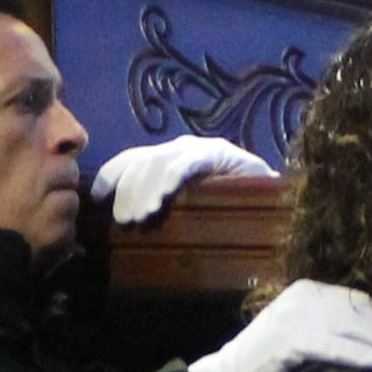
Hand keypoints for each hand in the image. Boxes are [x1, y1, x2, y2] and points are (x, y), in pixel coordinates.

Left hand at [90, 135, 270, 228]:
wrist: (276, 201)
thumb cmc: (226, 212)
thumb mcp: (185, 210)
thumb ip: (159, 208)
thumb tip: (122, 223)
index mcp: (168, 159)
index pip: (130, 159)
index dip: (111, 175)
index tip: (96, 197)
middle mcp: (181, 148)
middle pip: (142, 161)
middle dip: (127, 189)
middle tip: (125, 221)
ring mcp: (201, 149)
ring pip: (160, 161)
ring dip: (145, 189)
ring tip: (139, 217)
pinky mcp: (221, 154)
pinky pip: (190, 162)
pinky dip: (172, 178)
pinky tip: (163, 197)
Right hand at [186, 279, 371, 371]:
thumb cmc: (265, 365)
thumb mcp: (300, 334)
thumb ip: (330, 328)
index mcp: (307, 290)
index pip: (358, 301)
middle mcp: (303, 296)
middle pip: (360, 312)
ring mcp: (296, 316)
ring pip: (353, 328)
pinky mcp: (291, 339)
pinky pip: (337, 347)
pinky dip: (364, 357)